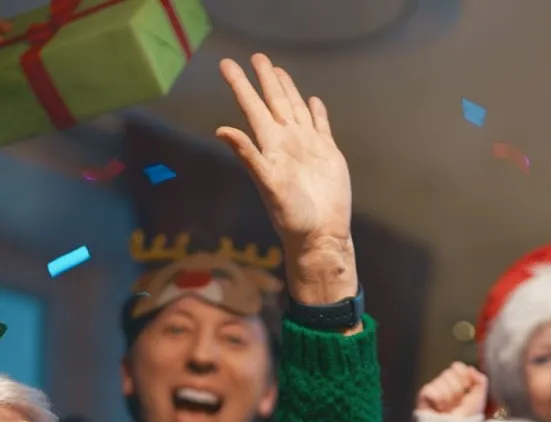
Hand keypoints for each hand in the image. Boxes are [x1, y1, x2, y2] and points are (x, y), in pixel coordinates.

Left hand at [216, 54, 355, 303]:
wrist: (322, 234)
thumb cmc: (293, 216)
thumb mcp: (267, 185)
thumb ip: (248, 156)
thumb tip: (222, 130)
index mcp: (271, 146)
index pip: (252, 107)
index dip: (240, 85)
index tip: (226, 64)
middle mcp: (288, 142)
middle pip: (274, 102)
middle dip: (265, 80)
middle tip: (256, 56)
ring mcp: (308, 147)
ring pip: (296, 110)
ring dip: (288, 90)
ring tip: (279, 71)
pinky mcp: (328, 155)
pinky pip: (321, 127)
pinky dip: (317, 113)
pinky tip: (313, 101)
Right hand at [416, 363, 488, 416]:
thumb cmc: (466, 421)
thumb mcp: (479, 399)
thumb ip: (480, 380)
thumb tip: (470, 368)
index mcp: (458, 385)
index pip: (457, 367)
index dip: (464, 375)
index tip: (467, 387)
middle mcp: (445, 387)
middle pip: (449, 372)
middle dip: (457, 389)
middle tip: (457, 403)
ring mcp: (433, 392)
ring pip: (440, 381)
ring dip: (448, 398)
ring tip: (448, 409)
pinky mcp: (423, 398)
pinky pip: (430, 389)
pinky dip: (438, 400)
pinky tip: (439, 409)